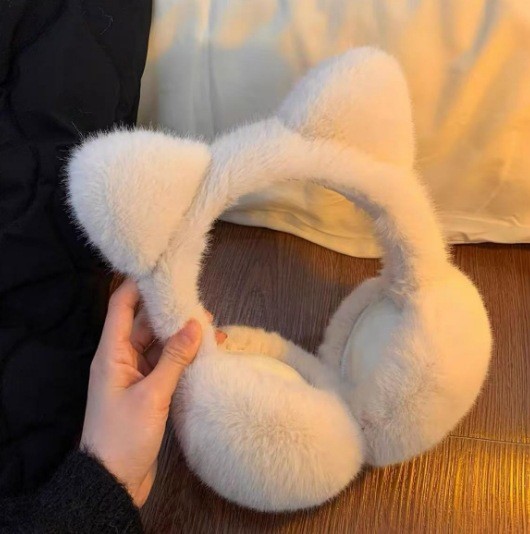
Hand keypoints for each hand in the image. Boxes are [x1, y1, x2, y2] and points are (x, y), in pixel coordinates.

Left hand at [80, 279, 224, 505]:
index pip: (122, 306)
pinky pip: (166, 364)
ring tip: (211, 328)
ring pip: (159, 344)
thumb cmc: (125, 435)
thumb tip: (196, 324)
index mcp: (112, 353)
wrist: (114, 481)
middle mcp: (122, 358)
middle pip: (145, 324)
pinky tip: (206, 353)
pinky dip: (183, 358)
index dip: (138, 285)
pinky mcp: (148, 390)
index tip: (163, 270)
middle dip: (171, 313)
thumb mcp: (152, 395)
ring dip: (181, 337)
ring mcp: (136, 374)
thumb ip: (174, 358)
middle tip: (201, 304)